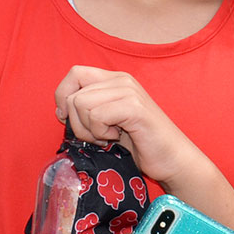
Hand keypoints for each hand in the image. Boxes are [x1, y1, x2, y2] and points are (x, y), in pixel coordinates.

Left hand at [56, 66, 204, 187]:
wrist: (172, 159)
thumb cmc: (140, 144)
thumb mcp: (108, 121)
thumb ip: (89, 108)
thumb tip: (61, 110)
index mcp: (115, 80)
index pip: (74, 73)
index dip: (64, 98)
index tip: (71, 120)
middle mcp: (122, 80)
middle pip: (74, 94)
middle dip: (77, 122)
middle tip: (96, 135)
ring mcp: (129, 91)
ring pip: (81, 104)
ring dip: (89, 130)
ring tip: (108, 137)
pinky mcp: (134, 107)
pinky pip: (97, 116)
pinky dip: (100, 133)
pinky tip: (116, 138)